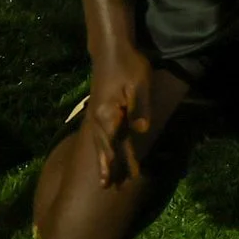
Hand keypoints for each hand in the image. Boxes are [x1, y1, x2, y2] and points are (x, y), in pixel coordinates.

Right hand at [86, 43, 156, 187]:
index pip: (118, 143)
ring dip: (103, 161)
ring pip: (100, 143)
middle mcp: (100, 118)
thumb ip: (140, 108)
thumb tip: (142, 130)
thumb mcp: (140, 85)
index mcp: (110, 114)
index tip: (132, 176)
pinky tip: (102, 154)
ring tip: (103, 180)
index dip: (125, 160)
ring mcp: (97, 115)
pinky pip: (100, 135)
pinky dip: (101, 148)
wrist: (111, 50)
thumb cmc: (129, 66)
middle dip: (109, 167)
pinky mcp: (99, 111)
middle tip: (109, 187)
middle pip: (106, 147)